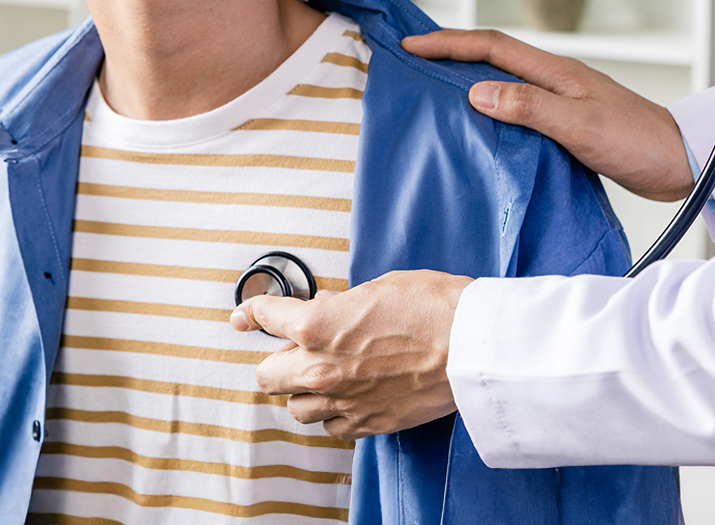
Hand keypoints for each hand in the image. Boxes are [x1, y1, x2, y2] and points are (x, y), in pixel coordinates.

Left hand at [229, 270, 472, 438]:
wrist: (471, 347)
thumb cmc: (432, 307)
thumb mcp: (377, 288)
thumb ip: (340, 305)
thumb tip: (325, 311)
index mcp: (318, 326)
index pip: (267, 318)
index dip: (250, 314)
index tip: (243, 318)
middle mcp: (321, 369)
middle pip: (267, 377)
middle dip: (276, 360)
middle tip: (295, 348)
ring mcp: (343, 402)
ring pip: (295, 408)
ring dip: (301, 390)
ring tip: (323, 374)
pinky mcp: (368, 424)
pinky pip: (330, 426)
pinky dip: (331, 412)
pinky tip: (347, 394)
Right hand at [402, 29, 692, 201]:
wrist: (682, 161)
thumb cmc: (636, 141)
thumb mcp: (577, 126)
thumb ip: (528, 107)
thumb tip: (476, 92)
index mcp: (554, 70)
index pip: (490, 46)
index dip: (448, 42)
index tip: (411, 43)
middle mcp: (553, 77)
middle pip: (491, 54)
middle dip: (450, 49)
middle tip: (412, 54)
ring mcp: (559, 97)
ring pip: (502, 78)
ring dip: (467, 74)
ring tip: (433, 84)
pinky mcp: (565, 119)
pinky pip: (516, 103)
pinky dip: (489, 103)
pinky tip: (478, 121)